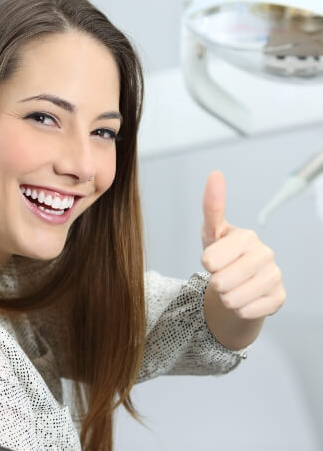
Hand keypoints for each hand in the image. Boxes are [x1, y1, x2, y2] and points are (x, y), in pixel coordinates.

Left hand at [201, 171, 285, 319]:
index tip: (212, 260)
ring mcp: (274, 276)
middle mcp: (265, 254)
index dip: (207, 264)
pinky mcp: (279, 297)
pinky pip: (247, 311)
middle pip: (221, 281)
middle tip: (222, 276)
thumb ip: (212, 207)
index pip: (210, 260)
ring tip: (231, 287)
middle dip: (215, 283)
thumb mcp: (211, 233)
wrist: (238, 284)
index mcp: (246, 237)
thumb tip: (215, 174)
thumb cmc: (223, 256)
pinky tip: (244, 298)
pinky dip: (239, 309)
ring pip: (233, 299)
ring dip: (226, 298)